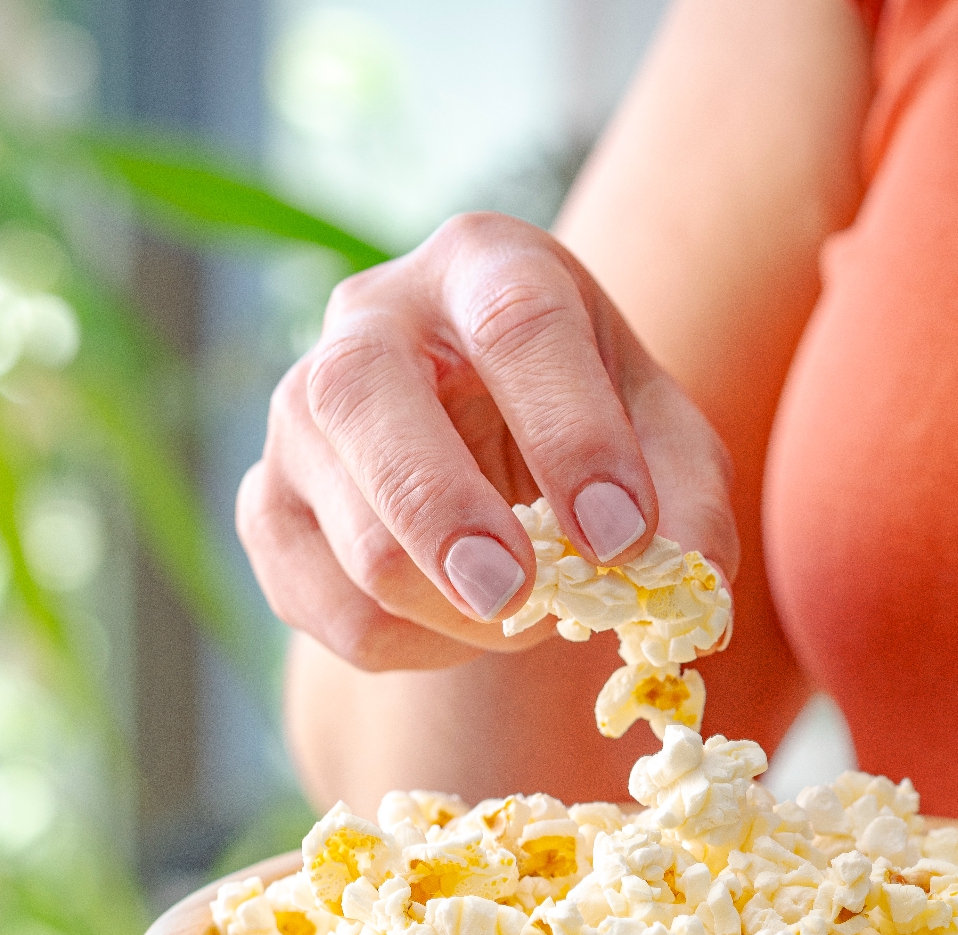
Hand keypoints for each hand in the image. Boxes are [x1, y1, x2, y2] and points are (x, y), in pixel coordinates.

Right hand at [237, 211, 737, 671]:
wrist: (484, 440)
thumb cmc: (582, 421)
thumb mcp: (660, 435)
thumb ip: (689, 502)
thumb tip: (691, 597)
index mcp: (481, 264)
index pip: (515, 326)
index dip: (570, 435)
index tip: (620, 537)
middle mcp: (366, 319)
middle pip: (364, 406)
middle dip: (448, 519)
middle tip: (524, 603)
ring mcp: (295, 415)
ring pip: (356, 539)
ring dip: (460, 613)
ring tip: (527, 613)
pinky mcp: (267, 508)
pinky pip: (334, 610)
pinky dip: (417, 646)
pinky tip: (460, 621)